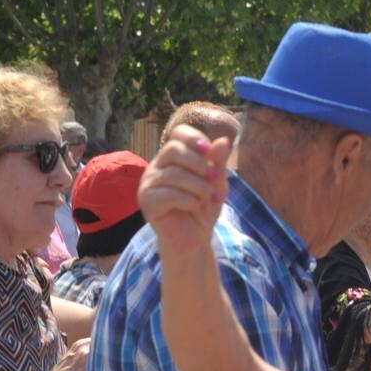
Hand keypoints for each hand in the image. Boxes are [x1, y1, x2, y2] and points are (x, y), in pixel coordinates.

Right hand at [138, 125, 232, 260]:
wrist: (194, 237)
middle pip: (173, 149)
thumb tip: (224, 140)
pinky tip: (197, 206)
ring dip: (198, 186)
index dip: (195, 139)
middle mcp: (158, 166)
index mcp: (174, 157)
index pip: (179, 133)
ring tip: (209, 198)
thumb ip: (218, 162)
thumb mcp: (216, 182)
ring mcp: (148, 183)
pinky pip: (168, 193)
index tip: (209, 151)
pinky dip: (189, 199)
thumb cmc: (204, 206)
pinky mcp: (146, 201)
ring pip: (173, 173)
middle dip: (198, 163)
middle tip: (214, 178)